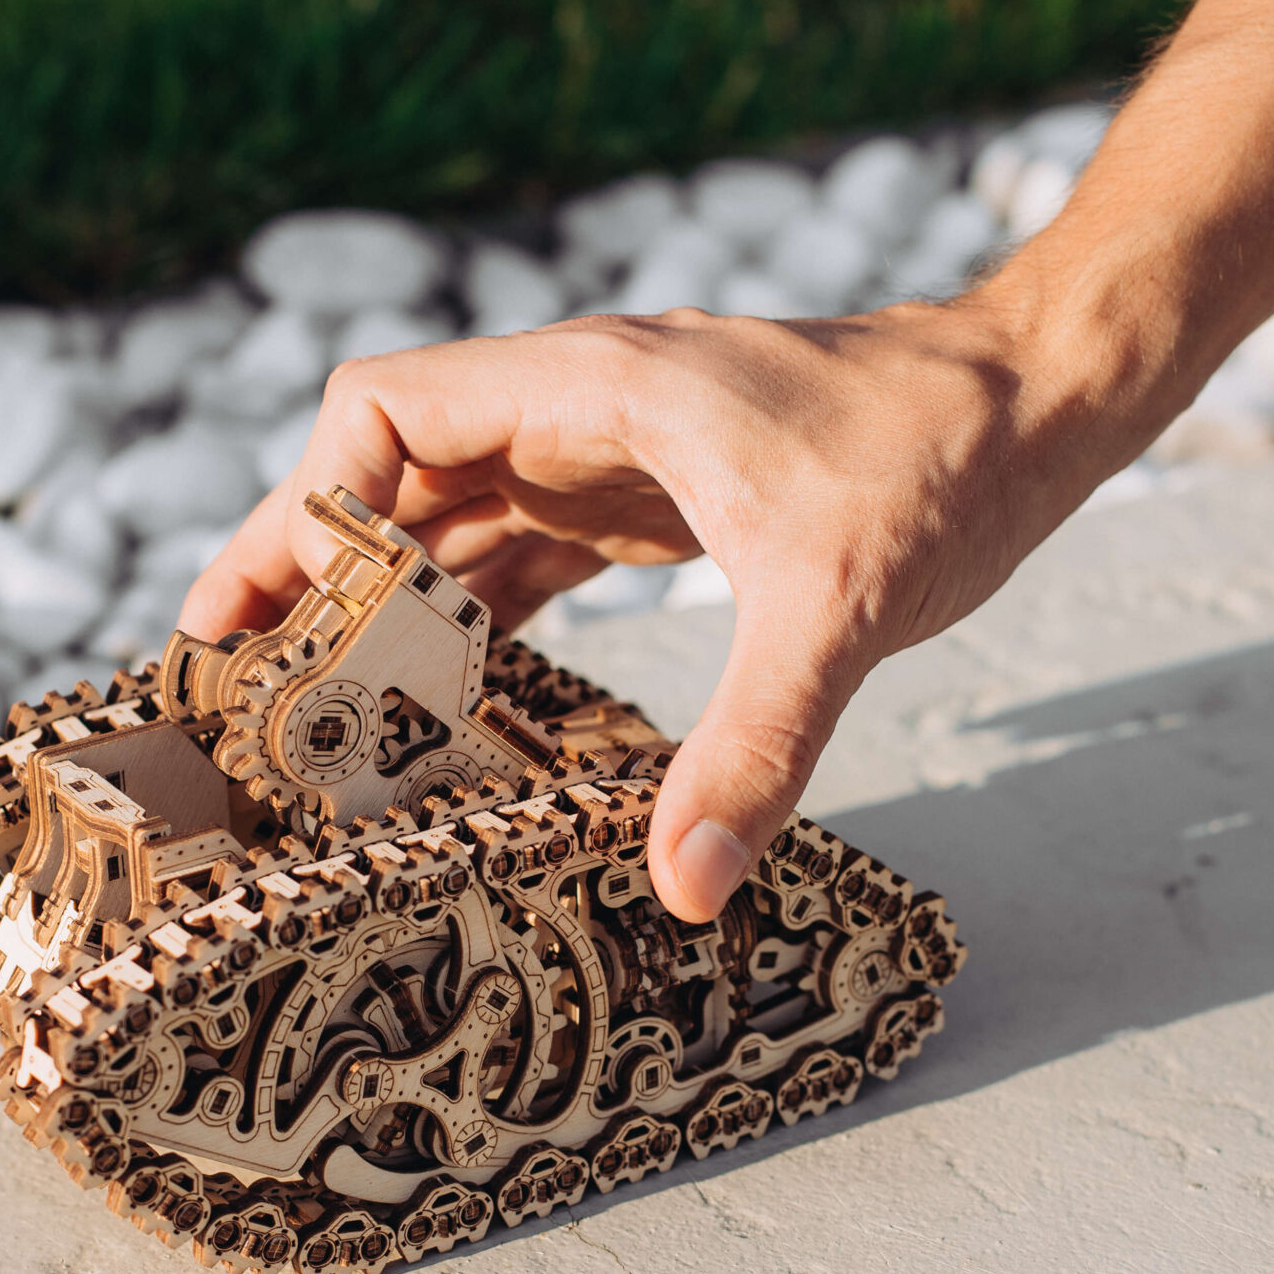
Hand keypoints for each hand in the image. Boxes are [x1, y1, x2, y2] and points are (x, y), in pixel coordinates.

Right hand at [179, 292, 1163, 921]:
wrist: (1042, 400)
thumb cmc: (944, 459)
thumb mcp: (842, 605)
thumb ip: (756, 740)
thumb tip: (685, 884)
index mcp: (596, 389)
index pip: (386, 410)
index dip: (310, 500)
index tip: (272, 611)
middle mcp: (586, 409)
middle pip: (395, 474)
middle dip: (312, 563)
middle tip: (231, 673)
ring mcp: (619, 455)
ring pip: (456, 518)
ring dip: (386, 598)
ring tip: (310, 701)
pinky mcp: (659, 500)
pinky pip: (530, 553)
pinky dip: (476, 615)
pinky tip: (449, 697)